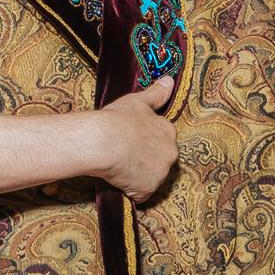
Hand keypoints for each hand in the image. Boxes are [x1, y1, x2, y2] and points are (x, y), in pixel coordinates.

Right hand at [90, 75, 177, 202]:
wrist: (103, 141)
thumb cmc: (117, 118)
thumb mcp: (137, 101)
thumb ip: (156, 93)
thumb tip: (170, 80)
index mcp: (168, 132)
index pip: (162, 140)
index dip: (145, 142)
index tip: (131, 141)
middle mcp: (170, 153)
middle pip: (160, 161)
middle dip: (145, 161)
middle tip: (124, 155)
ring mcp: (160, 173)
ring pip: (151, 178)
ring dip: (138, 176)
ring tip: (119, 166)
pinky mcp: (148, 189)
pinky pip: (141, 194)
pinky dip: (130, 190)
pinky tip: (118, 179)